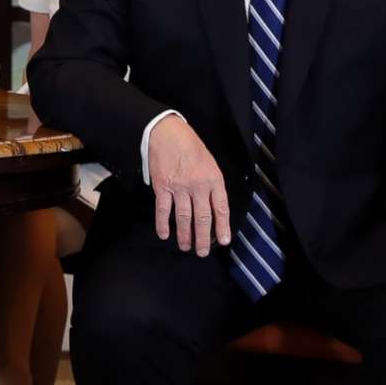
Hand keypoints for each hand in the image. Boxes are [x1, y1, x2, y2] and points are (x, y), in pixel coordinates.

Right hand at [146, 114, 229, 255]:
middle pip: (202, 218)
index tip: (223, 241)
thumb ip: (212, 184)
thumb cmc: (190, 147)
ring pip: (184, 218)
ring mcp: (179, 187)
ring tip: (186, 247)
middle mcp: (198, 185)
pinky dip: (163, 224)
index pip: (221, 208)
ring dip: (185, 235)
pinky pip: (163, 210)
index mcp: (213, 179)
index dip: (223, 227)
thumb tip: (213, 207)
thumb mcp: (210, 163)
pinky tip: (164, 234)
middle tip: (203, 251)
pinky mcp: (162, 187)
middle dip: (203, 238)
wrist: (167, 133)